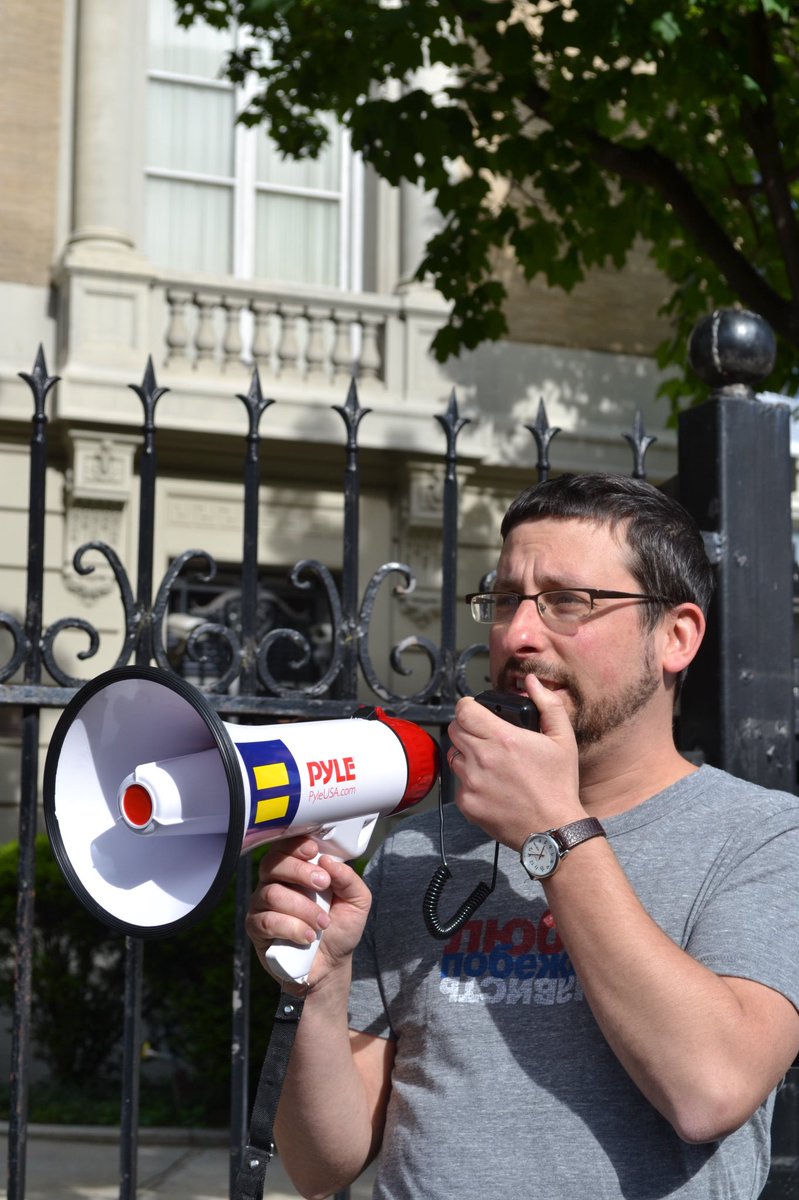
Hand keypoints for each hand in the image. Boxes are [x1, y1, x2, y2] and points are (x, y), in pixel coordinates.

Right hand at [246, 836, 371, 985]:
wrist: (330, 965)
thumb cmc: (339, 929)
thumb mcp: (357, 902)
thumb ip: (348, 879)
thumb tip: (328, 861)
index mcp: (297, 870)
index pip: (286, 847)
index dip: (296, 846)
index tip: (313, 852)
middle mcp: (275, 882)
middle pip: (273, 864)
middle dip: (300, 872)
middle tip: (323, 885)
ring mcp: (262, 904)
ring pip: (271, 893)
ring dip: (302, 908)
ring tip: (322, 923)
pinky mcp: (256, 927)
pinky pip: (266, 920)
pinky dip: (291, 927)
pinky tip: (307, 936)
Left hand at [448, 675, 582, 848]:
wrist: (553, 829)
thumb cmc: (559, 785)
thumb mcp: (563, 739)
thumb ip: (547, 704)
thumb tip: (531, 682)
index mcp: (503, 738)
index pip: (464, 710)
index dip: (468, 706)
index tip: (476, 710)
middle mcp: (482, 758)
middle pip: (455, 729)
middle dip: (467, 727)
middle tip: (485, 735)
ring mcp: (471, 782)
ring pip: (453, 755)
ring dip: (466, 754)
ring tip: (488, 762)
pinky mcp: (467, 803)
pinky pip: (458, 783)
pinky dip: (469, 781)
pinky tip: (491, 785)